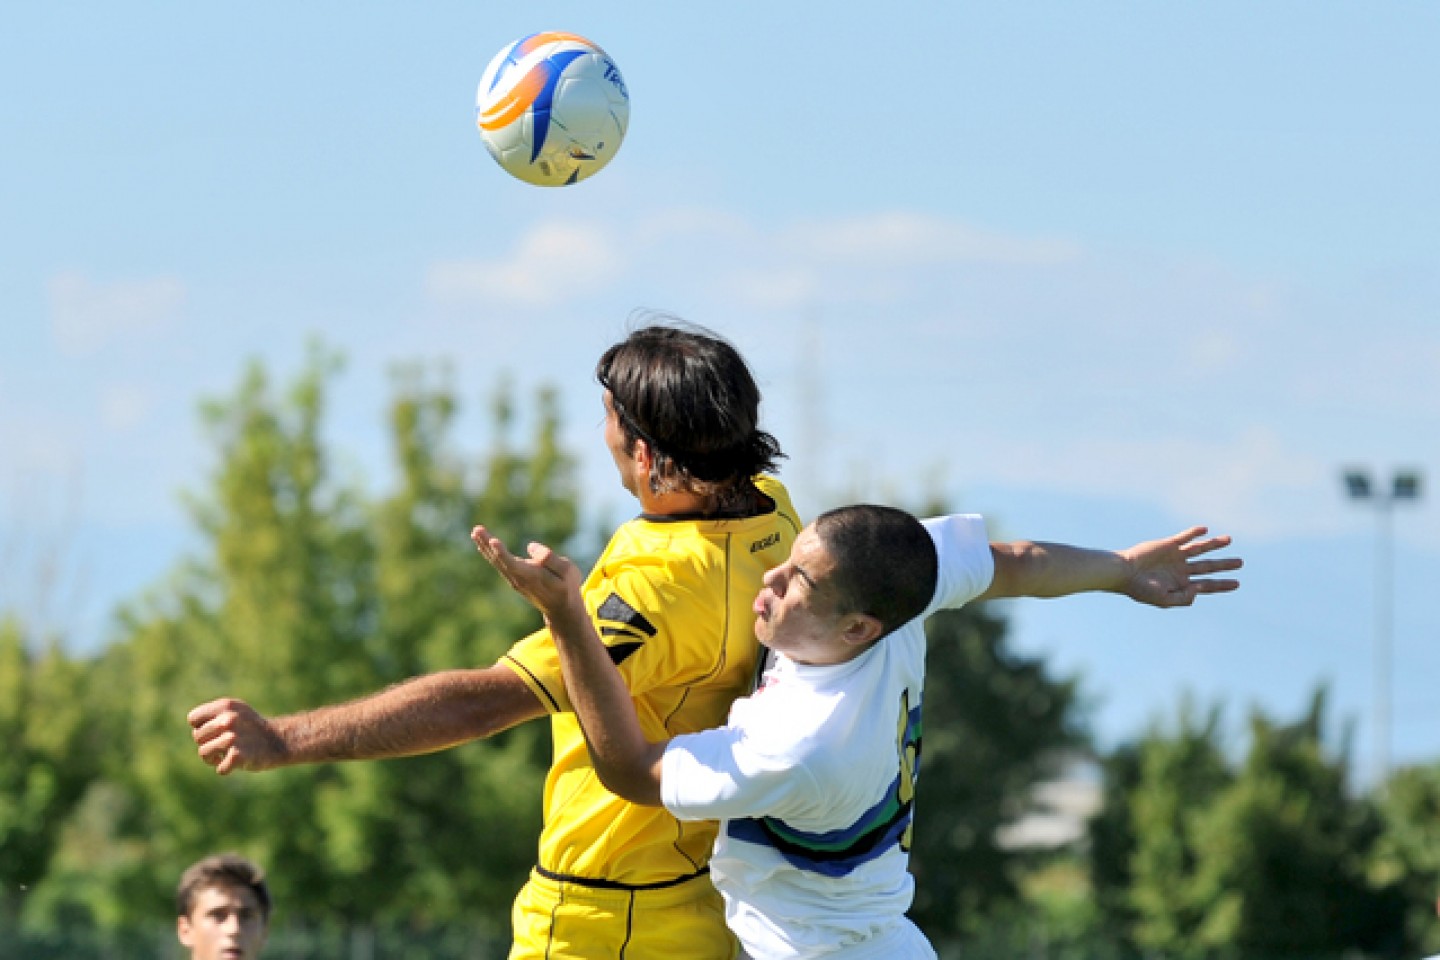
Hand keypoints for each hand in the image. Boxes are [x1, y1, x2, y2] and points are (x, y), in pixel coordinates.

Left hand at [187, 698, 286, 774]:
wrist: (279, 741)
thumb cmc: (252, 727)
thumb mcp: (235, 711)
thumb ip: (213, 714)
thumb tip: (194, 729)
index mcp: (226, 706)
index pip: (193, 719)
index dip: (201, 727)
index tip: (215, 731)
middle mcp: (228, 719)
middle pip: (197, 737)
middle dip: (207, 743)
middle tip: (224, 745)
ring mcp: (232, 738)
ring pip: (203, 753)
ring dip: (212, 758)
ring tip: (225, 755)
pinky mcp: (237, 756)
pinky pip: (219, 767)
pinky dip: (226, 768)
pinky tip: (236, 763)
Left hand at [471, 525, 583, 618]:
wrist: (561, 608)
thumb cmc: (566, 585)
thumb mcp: (567, 572)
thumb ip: (550, 559)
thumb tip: (530, 547)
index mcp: (533, 576)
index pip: (513, 564)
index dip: (502, 553)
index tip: (492, 541)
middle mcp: (519, 579)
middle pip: (499, 560)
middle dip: (487, 544)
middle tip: (476, 529)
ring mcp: (514, 580)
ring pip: (496, 561)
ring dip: (485, 546)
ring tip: (476, 531)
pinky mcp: (514, 578)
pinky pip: (498, 564)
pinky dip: (489, 553)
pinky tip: (482, 544)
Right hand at [1120, 527, 1241, 606]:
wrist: (1124, 572)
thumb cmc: (1140, 589)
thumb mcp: (1164, 600)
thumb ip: (1183, 598)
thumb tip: (1200, 590)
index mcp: (1181, 584)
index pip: (1206, 585)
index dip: (1222, 585)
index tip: (1236, 584)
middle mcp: (1180, 569)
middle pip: (1207, 566)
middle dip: (1224, 565)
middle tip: (1240, 563)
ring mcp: (1175, 556)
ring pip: (1199, 549)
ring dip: (1214, 544)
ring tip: (1229, 540)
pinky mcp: (1167, 545)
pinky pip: (1184, 537)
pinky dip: (1194, 533)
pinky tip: (1205, 530)